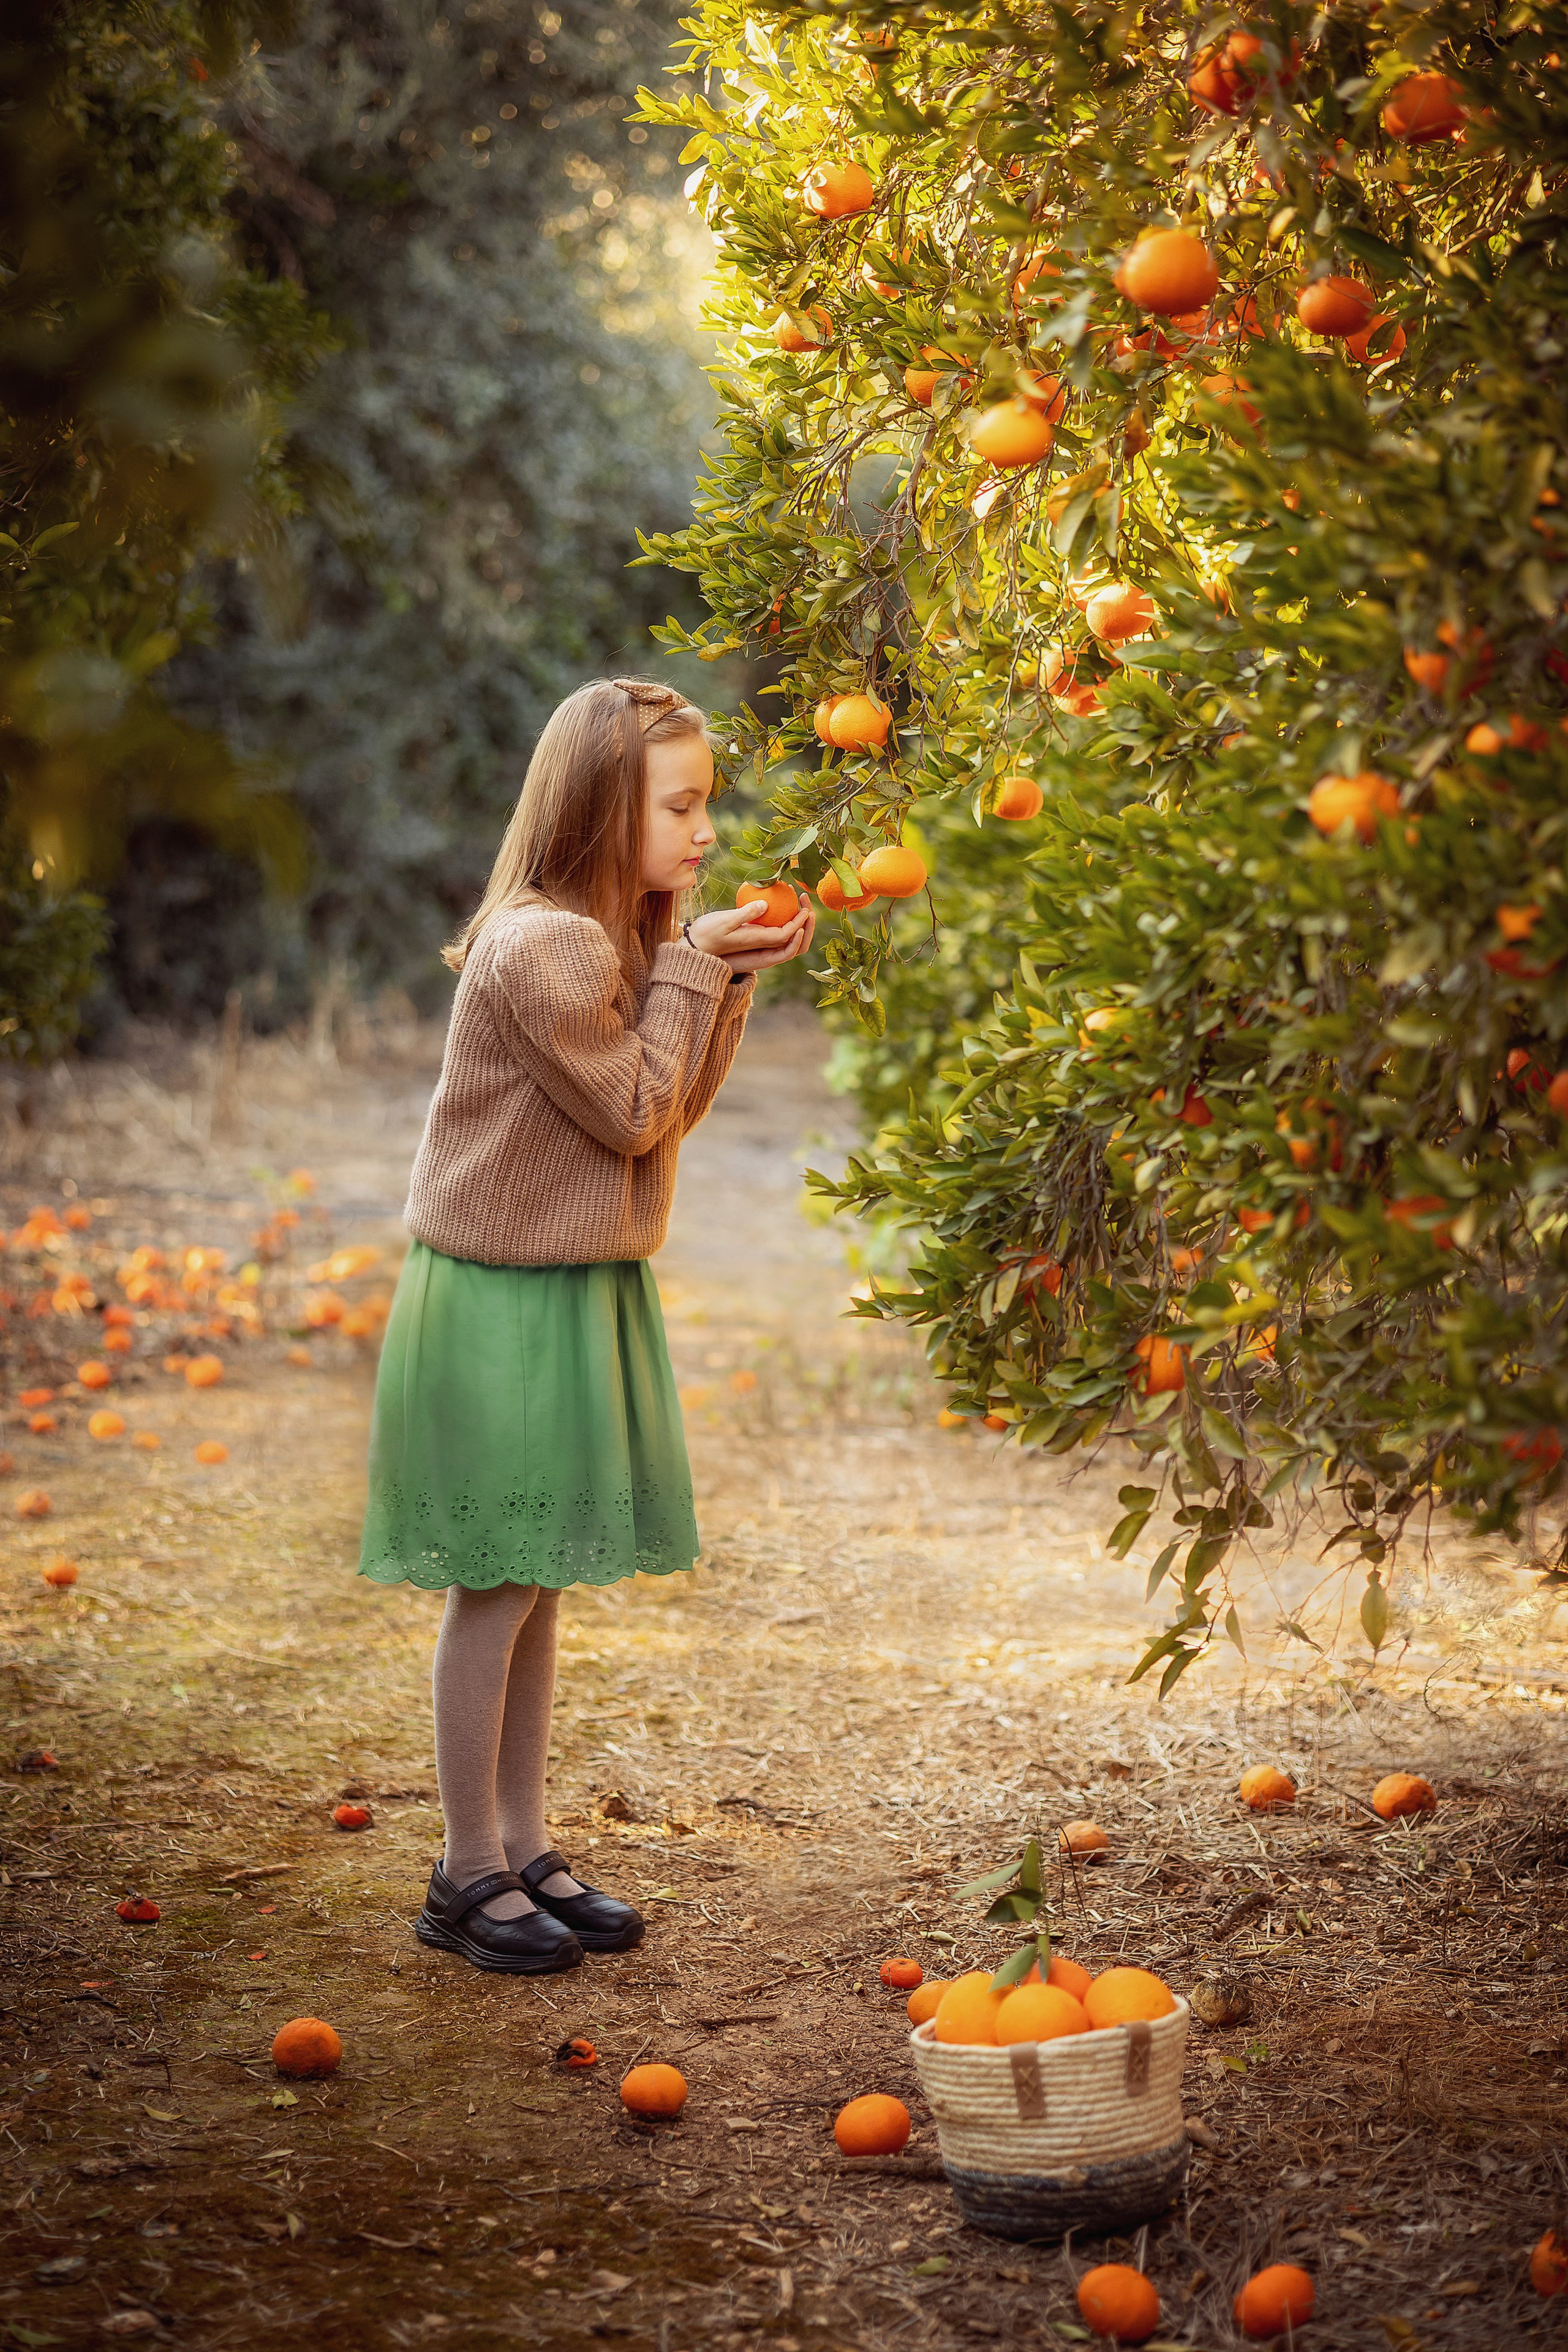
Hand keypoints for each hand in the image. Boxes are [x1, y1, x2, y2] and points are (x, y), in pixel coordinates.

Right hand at [684, 894, 815, 973]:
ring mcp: (759, 942)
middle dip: (805, 925)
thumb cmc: (707, 932)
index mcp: (757, 942)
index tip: (806, 909)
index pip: (785, 936)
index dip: (799, 924)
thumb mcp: (723, 921)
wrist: (695, 946)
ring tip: (797, 898)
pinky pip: (776, 928)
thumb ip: (744, 914)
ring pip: (786, 935)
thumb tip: (765, 904)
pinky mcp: (755, 936)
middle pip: (792, 940)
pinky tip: (780, 896)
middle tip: (807, 903)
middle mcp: (761, 946)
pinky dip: (784, 916)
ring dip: (796, 920)